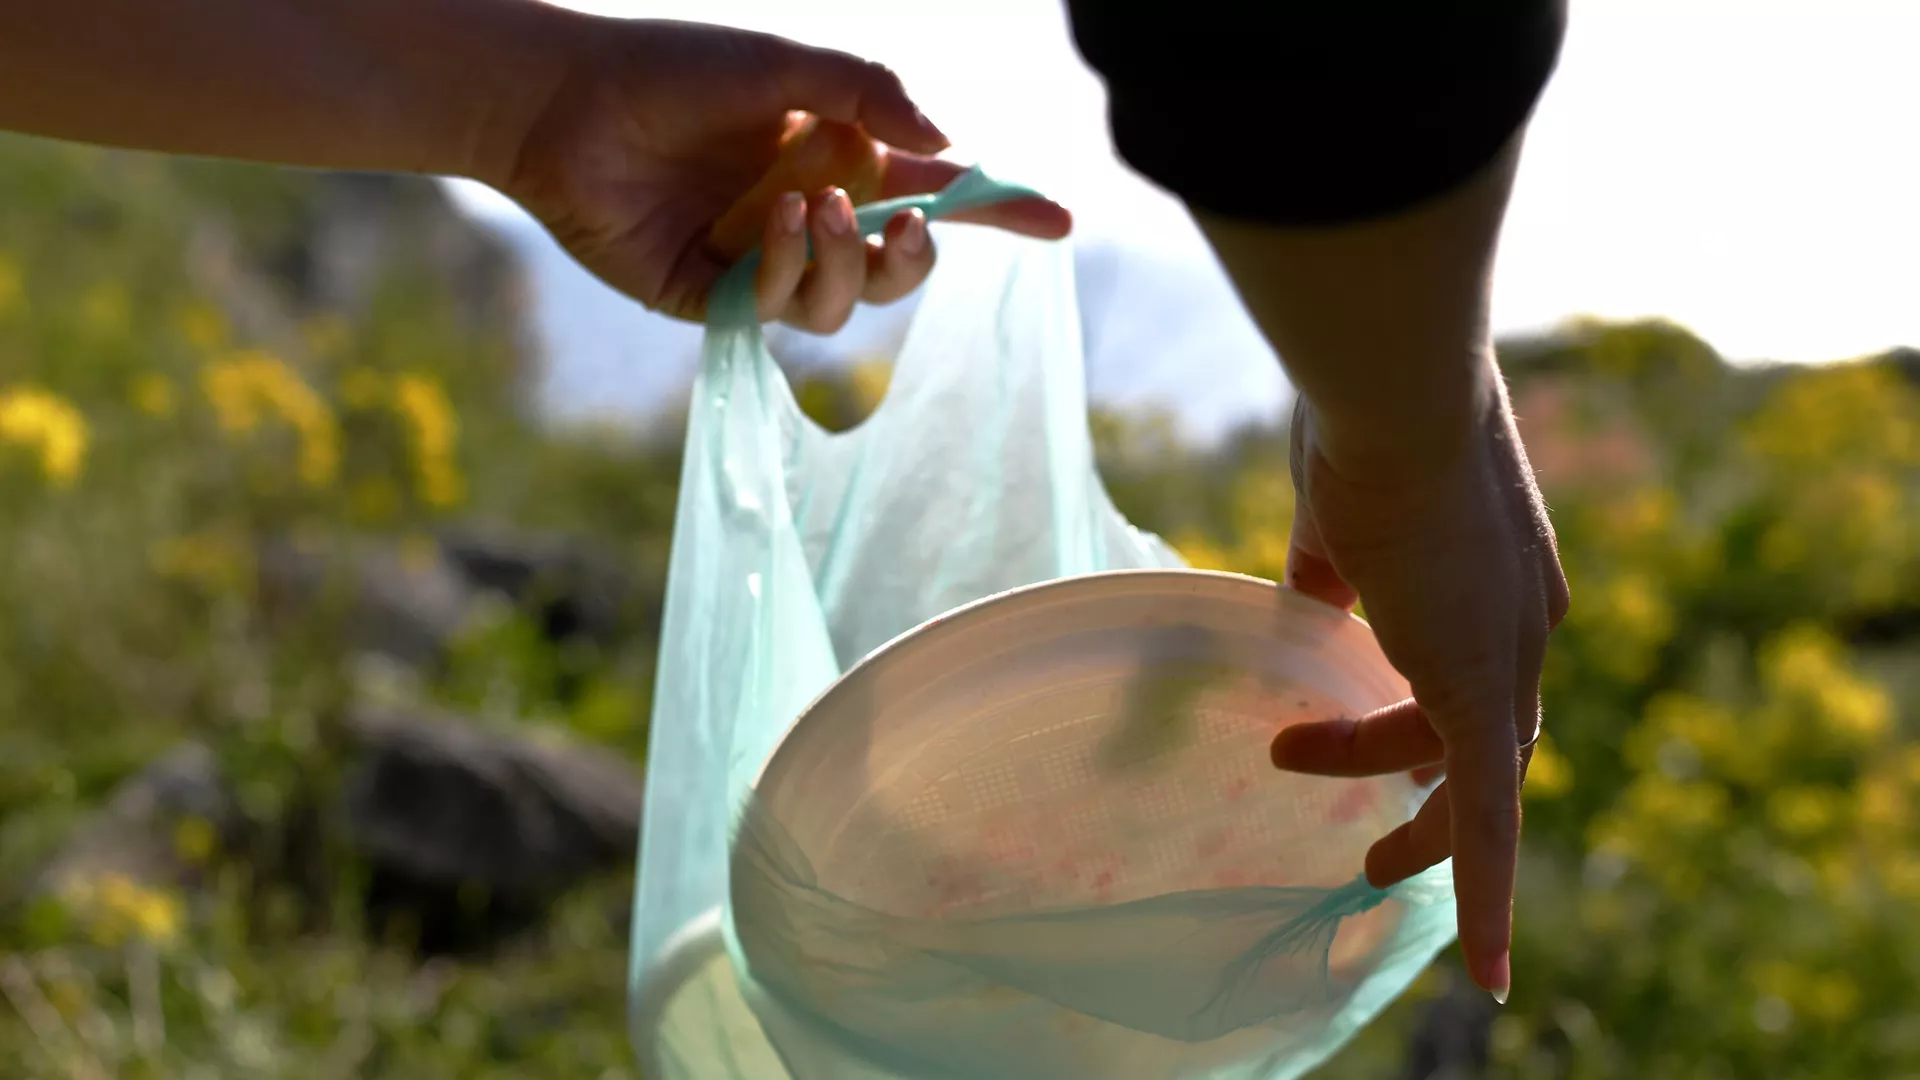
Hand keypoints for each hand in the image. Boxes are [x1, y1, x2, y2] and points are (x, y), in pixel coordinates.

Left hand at [493, 18, 1070, 326]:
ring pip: (846, 305)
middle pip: (898, 267)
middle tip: (910, 224)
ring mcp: (763, 264)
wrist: (566, 107)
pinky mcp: (715, 299)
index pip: (931, 191)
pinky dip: (788, 270)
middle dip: (920, 256)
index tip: (1060, 219)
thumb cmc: (670, 72)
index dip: (996, 208)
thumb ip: (870, 95)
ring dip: (843, 261)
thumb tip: (946, 145)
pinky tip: (767, 226)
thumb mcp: (785, 66)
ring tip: (808, 208)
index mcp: (833, 157)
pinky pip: (781, 310)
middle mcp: (806, 216)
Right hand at [1269, 371, 1568, 1002]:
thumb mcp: (1339, 512)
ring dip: (1408, 814)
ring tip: (1335, 825)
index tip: (1349, 728)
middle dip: (1412, 780)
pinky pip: (1490, 815)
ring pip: (1473, 772)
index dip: (1416, 715)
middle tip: (1356, 829)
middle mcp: (1526, 624)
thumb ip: (1333, 569)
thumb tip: (1311, 607)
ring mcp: (1511, 656)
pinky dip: (1492, 894)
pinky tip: (1492, 973)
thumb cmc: (1358, 425)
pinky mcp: (1483, 691)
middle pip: (1479, 732)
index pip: (1468, 670)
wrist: (1393, 393)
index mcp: (1500, 578)